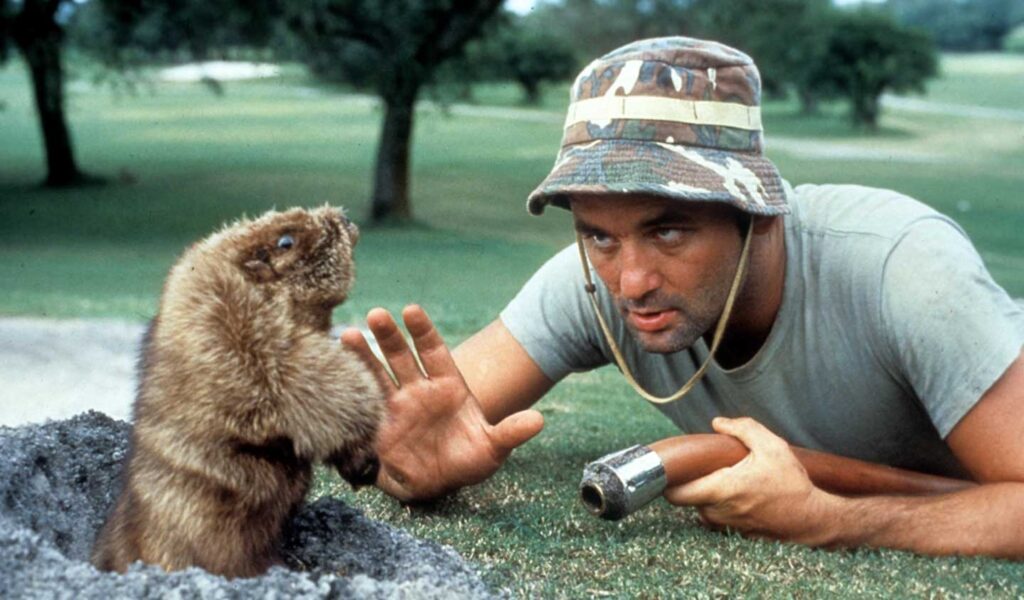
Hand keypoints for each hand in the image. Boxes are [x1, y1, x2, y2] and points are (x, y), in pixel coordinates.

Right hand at [340, 305, 543, 501]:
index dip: (422, 330)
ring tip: (347, 335)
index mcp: (447, 385)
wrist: (438, 484)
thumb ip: (510, 432)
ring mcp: (396, 403)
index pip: (434, 350)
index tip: (411, 310)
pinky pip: (361, 401)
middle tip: (377, 315)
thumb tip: (538, 420)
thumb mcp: (492, 448)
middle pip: (402, 355)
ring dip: (363, 355)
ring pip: (377, 373)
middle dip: (389, 335)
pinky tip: (332, 369)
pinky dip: (349, 386)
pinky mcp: (377, 423)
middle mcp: (419, 388)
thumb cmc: (467, 461)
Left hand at [663, 417, 837, 543]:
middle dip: (689, 482)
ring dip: (705, 494)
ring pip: (700, 507)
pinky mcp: (735, 533)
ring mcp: (726, 526)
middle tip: (702, 466)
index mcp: (721, 489)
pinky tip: (737, 492)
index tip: (673, 466)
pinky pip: (717, 516)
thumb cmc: (792, 483)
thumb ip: (743, 428)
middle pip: (686, 498)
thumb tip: (718, 423)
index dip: (666, 480)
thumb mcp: (772, 447)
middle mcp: (718, 512)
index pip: (675, 493)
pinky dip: (719, 505)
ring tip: (725, 478)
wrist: (812, 519)